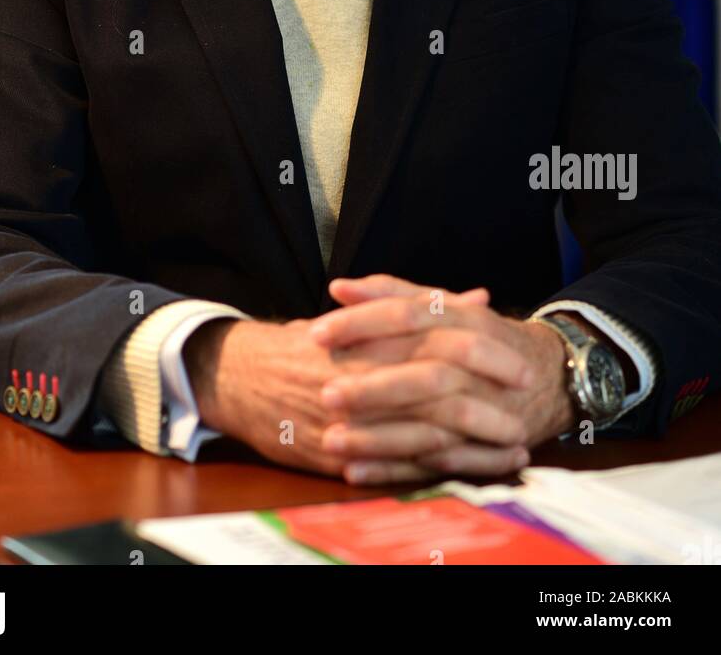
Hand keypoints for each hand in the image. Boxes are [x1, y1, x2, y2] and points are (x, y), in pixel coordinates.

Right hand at [183, 286, 493, 479]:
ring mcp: (350, 418)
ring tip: (515, 448)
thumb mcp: (362, 315)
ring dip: (474, 445)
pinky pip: (395, 467)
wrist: (238, 375)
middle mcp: (362, 374)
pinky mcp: (338, 454)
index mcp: (370, 334)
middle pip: (436, 389)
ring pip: (421, 434)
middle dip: (488, 404)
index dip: (484, 353)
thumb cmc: (310, 343)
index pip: (437, 339)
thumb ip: (422, 306)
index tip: (521, 364)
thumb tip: (478, 296)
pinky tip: (472, 470)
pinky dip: (438, 469)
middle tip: (527, 411)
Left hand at [307, 274, 575, 484]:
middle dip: (373, 386)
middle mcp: (473, 363)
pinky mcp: (479, 446)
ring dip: (381, 435)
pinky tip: (357, 471)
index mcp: (460, 319)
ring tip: (333, 441)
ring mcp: (482, 407)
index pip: (407, 316)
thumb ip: (391, 292)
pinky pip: (438, 461)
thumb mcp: (442, 306)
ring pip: (431, 424)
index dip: (361, 323)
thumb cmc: (479, 335)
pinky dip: (398, 469)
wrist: (548, 375)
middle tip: (325, 394)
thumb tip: (339, 287)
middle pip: (422, 373)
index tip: (317, 333)